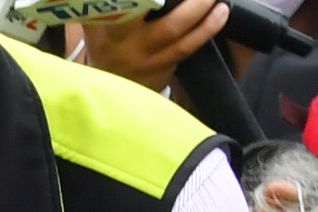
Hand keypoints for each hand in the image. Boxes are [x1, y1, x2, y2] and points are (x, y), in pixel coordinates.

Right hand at [72, 0, 225, 90]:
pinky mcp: (160, 68)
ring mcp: (140, 56)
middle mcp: (117, 40)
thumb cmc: (108, 45)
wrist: (108, 96)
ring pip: (172, 28)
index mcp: (99, 22)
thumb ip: (104, 5)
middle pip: (138, 9)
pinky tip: (221, 12)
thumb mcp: (97, 23)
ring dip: (197, 7)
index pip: (111, 4)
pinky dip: (206, 28)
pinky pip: (186, 47)